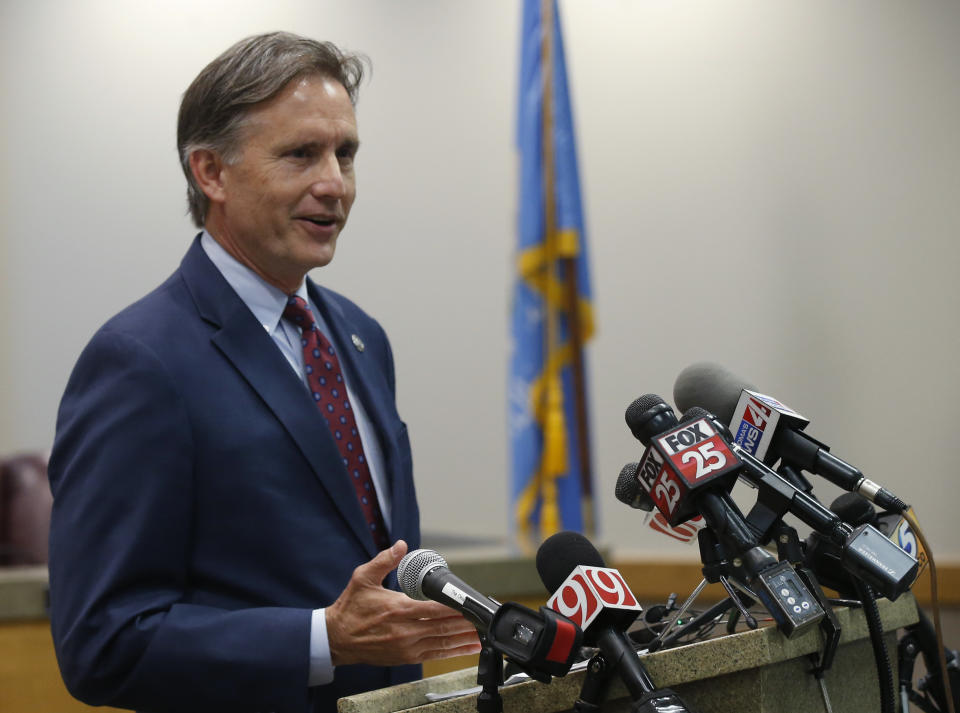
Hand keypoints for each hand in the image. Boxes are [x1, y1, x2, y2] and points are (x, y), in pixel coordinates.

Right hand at [326, 540, 481, 666]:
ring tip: (482, 634)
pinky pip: (435, 654)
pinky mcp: (406, 657)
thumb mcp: (363, 577)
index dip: (455, 606)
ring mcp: (406, 646)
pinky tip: (467, 648)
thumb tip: (401, 545)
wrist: (337, 638)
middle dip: (466, 622)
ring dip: (464, 638)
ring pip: (442, 642)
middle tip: (483, 617)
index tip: (470, 602)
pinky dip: (453, 652)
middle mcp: (405, 630)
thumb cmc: (351, 608)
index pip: (434, 608)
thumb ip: (384, 560)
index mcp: (398, 608)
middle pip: (443, 626)